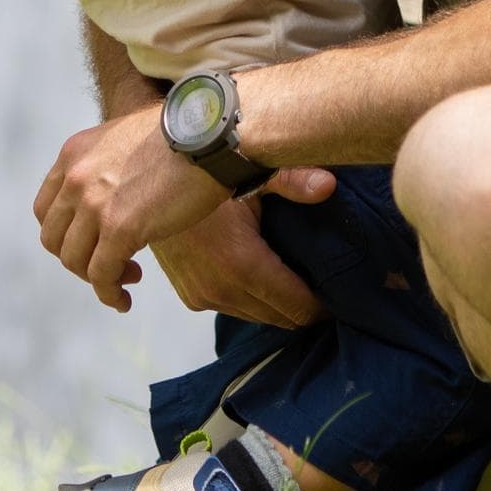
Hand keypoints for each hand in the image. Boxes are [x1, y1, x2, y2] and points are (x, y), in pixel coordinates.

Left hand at [34, 107, 334, 312]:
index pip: (46, 210)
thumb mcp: (127, 142)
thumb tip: (110, 199)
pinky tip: (125, 301)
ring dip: (98, 279)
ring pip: (74, 261)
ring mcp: (93, 203)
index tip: (92, 244)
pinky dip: (109, 295)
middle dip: (80, 259)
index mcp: (74, 153)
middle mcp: (75, 177)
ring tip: (129, 276)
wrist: (209, 134)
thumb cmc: (183, 137)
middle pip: (55, 239)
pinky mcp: (118, 228)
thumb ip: (106, 167)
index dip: (66, 235)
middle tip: (112, 264)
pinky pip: (101, 276)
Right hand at [152, 193, 328, 326]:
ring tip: (296, 283)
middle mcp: (223, 289)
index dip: (322, 306)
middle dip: (304, 307)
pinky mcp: (191, 298)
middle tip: (324, 288)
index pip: (296, 306)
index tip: (340, 294)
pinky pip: (233, 310)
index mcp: (242, 264)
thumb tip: (330, 185)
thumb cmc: (204, 178)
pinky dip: (252, 301)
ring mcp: (204, 297)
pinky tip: (263, 280)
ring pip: (256, 317)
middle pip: (280, 318)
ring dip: (277, 306)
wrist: (151, 189)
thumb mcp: (248, 173)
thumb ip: (292, 182)